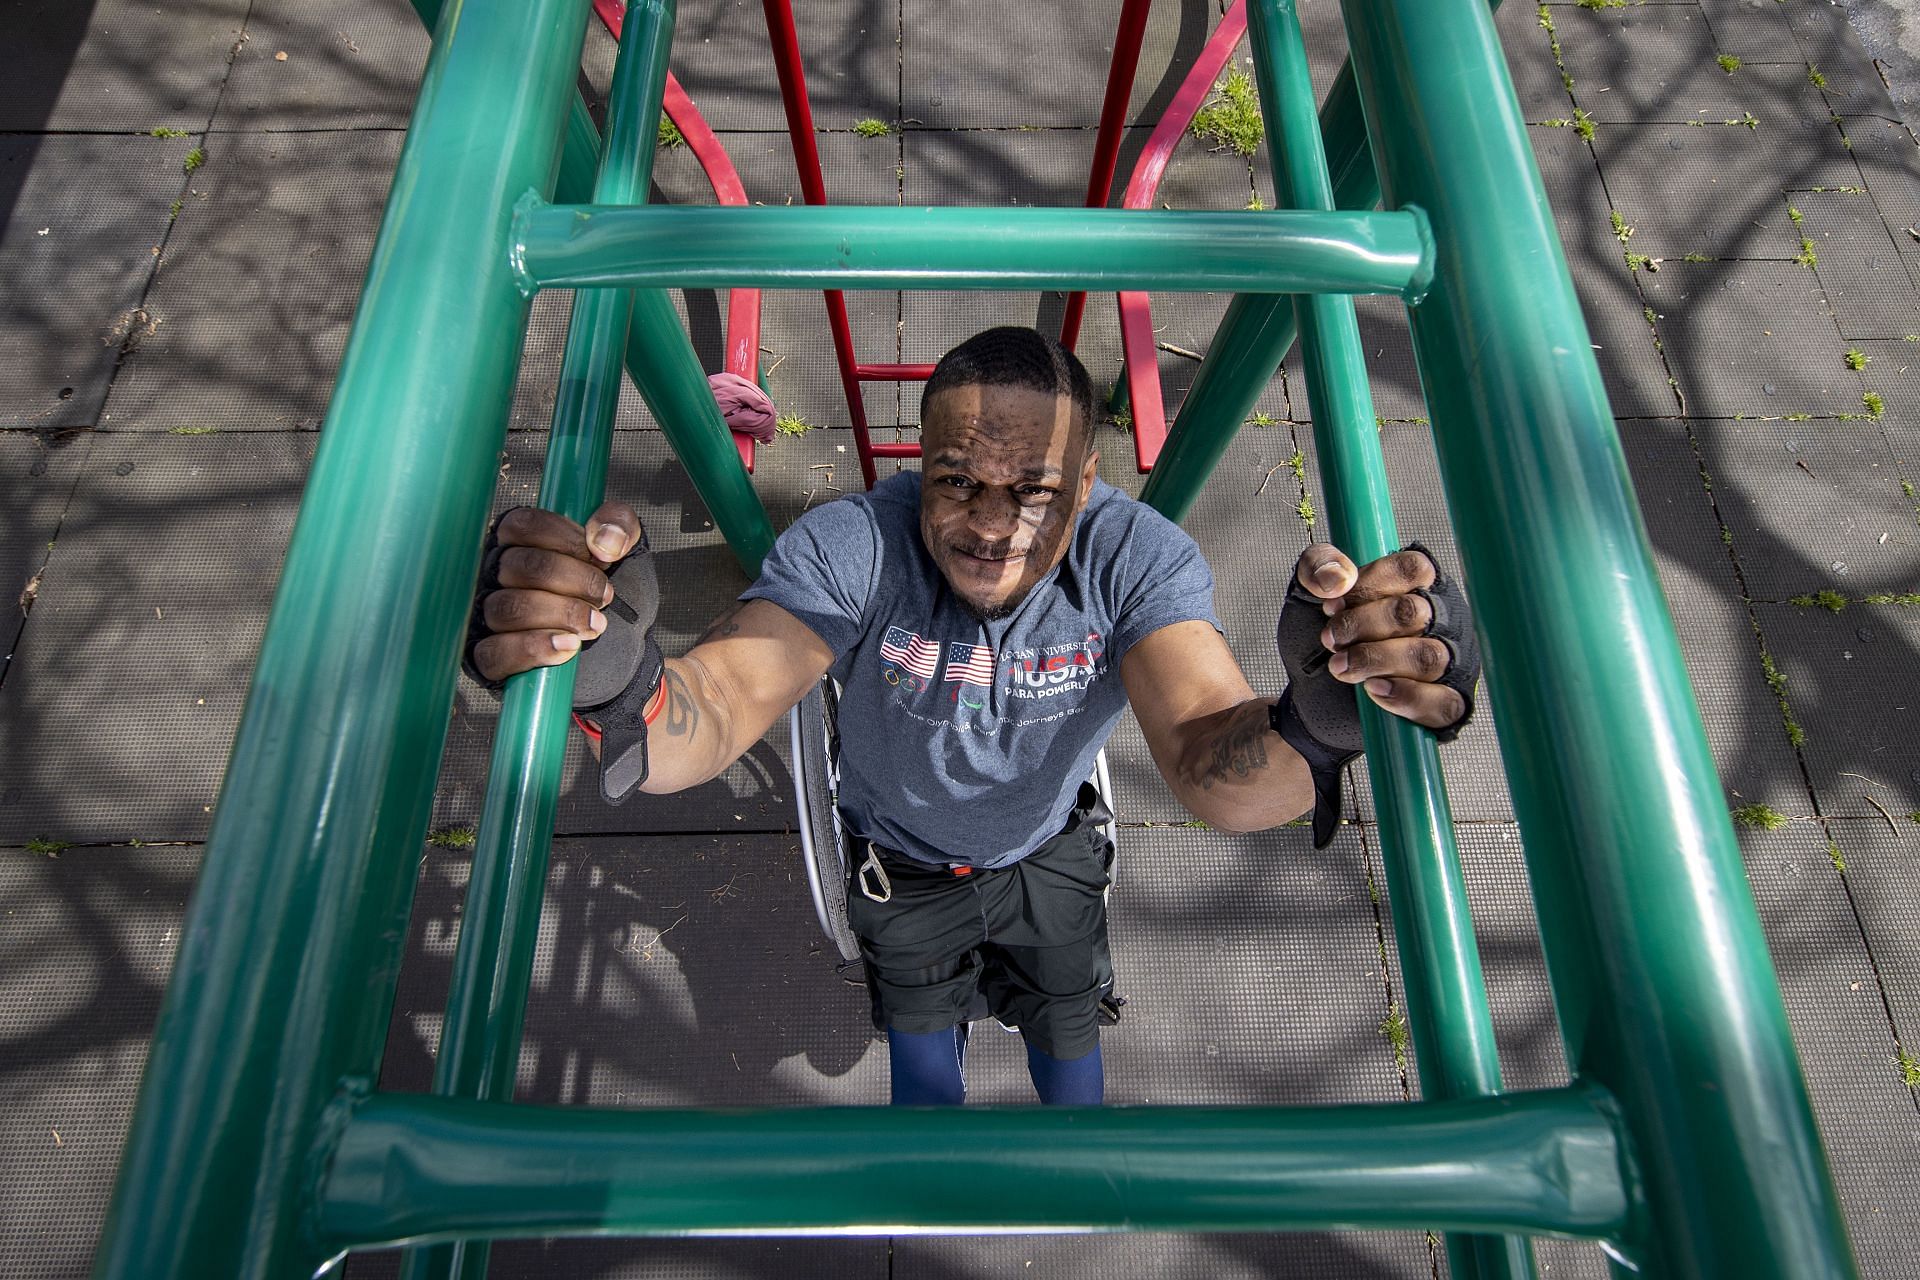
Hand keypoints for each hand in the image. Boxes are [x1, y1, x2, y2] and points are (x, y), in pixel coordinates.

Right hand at [467, 501, 644, 684]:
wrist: (614, 649)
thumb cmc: (601, 592)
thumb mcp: (620, 548)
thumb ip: (618, 523)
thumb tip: (603, 540)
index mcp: (518, 543)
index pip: (525, 525)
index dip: (567, 540)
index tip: (601, 558)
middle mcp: (495, 576)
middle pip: (522, 567)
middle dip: (574, 581)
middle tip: (604, 596)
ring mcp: (487, 616)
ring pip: (508, 608)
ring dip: (560, 615)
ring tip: (594, 624)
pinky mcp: (488, 657)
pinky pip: (494, 653)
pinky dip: (533, 649)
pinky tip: (567, 647)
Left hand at [1293, 544, 1466, 730]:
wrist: (1311, 694)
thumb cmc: (1323, 640)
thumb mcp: (1309, 593)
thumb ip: (1317, 566)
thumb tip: (1338, 576)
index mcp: (1416, 586)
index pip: (1412, 569)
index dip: (1368, 585)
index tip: (1332, 605)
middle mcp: (1438, 621)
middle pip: (1414, 612)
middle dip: (1361, 626)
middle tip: (1331, 640)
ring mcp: (1447, 663)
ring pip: (1428, 657)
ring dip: (1376, 660)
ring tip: (1341, 667)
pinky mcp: (1445, 702)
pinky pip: (1443, 702)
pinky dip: (1406, 696)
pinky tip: (1374, 690)